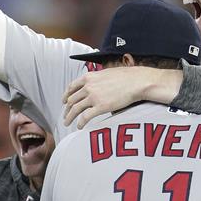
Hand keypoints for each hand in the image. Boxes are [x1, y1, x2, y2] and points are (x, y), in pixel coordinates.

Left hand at [63, 66, 181, 128]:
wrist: (136, 82)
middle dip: (67, 109)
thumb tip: (97, 85)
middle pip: (71, 99)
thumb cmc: (126, 77)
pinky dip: (80, 123)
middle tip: (65, 115)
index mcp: (89, 77)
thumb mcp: (107, 73)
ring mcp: (93, 97)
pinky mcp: (100, 107)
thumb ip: (98, 79)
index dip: (66, 95)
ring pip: (75, 109)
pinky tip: (80, 127)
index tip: (64, 101)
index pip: (72, 87)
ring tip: (67, 123)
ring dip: (69, 117)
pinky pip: (85, 117)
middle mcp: (88, 87)